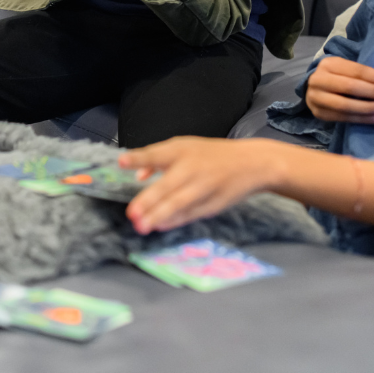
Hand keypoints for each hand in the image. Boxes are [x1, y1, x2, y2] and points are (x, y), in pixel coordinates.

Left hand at [119, 138, 277, 233]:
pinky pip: (190, 214)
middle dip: (149, 200)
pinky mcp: (212, 204)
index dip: (139, 158)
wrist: (252, 163)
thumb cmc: (211, 154)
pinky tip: (161, 225)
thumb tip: (138, 175)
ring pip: (179, 204)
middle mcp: (192, 168)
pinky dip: (174, 221)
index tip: (121, 161)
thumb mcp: (185, 146)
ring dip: (160, 216)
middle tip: (132, 213)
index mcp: (182, 150)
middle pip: (168, 185)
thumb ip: (158, 159)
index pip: (156, 154)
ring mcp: (203, 188)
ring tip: (143, 226)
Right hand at [305, 56, 373, 123]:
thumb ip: (363, 75)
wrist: (316, 89)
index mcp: (328, 64)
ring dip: (369, 108)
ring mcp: (316, 97)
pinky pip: (343, 118)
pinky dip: (362, 119)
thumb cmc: (339, 77)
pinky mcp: (318, 113)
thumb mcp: (346, 69)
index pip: (357, 71)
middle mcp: (318, 80)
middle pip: (350, 87)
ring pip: (345, 105)